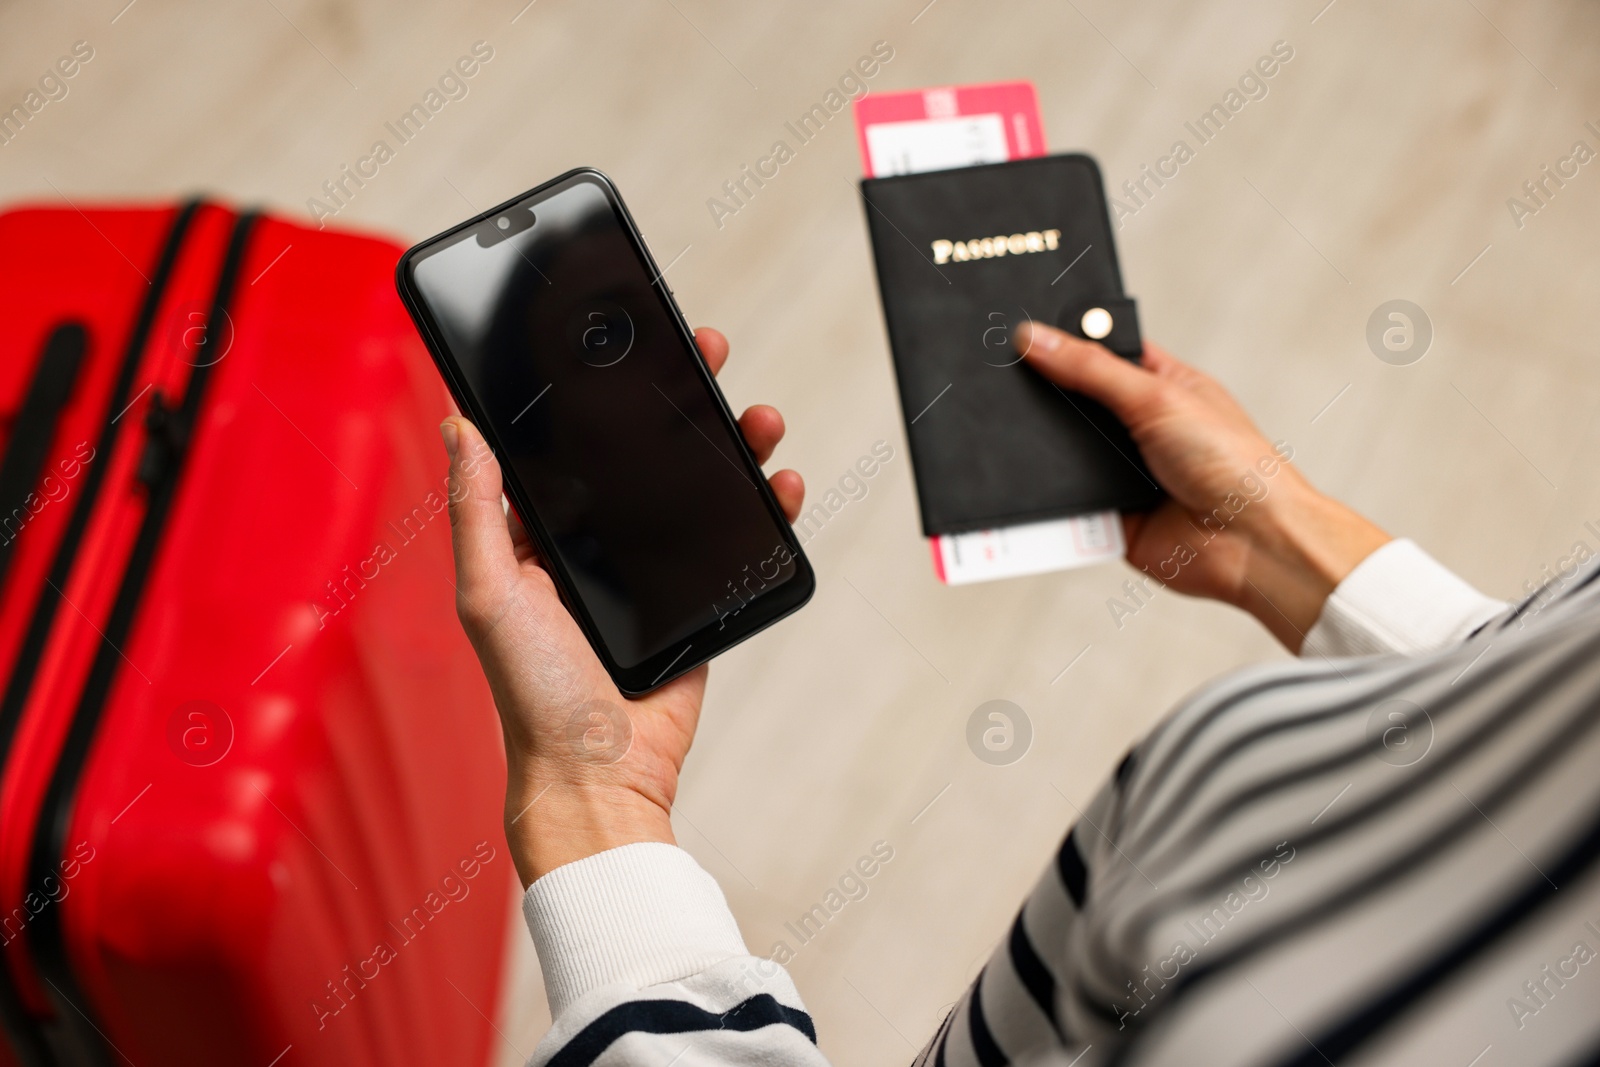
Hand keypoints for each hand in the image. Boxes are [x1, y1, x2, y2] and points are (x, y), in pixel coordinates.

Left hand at [441, 327, 803, 886]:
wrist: (603, 775)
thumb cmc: (533, 692)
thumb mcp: (490, 592)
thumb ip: (477, 510)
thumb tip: (458, 423)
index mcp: (539, 535)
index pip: (570, 443)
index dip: (596, 390)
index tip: (623, 340)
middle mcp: (595, 544)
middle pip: (644, 452)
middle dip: (679, 398)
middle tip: (705, 351)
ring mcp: (651, 570)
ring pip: (698, 487)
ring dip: (731, 443)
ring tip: (756, 414)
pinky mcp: (699, 600)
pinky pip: (737, 541)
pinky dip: (766, 507)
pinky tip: (780, 482)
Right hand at [1013, 321, 1388, 649]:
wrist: (1251, 544)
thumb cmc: (1237, 465)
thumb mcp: (1158, 397)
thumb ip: (1092, 369)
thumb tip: (1037, 338)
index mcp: (1160, 385)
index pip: (1100, 352)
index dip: (1064, 343)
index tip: (1020, 333)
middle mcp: (1138, 427)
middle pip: (1073, 404)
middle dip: (1045, 402)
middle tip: (1004, 386)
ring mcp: (1122, 473)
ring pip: (1062, 455)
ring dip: (1046, 453)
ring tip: (1010, 438)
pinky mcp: (1107, 517)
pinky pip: (1063, 504)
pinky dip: (1048, 500)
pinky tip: (1033, 490)